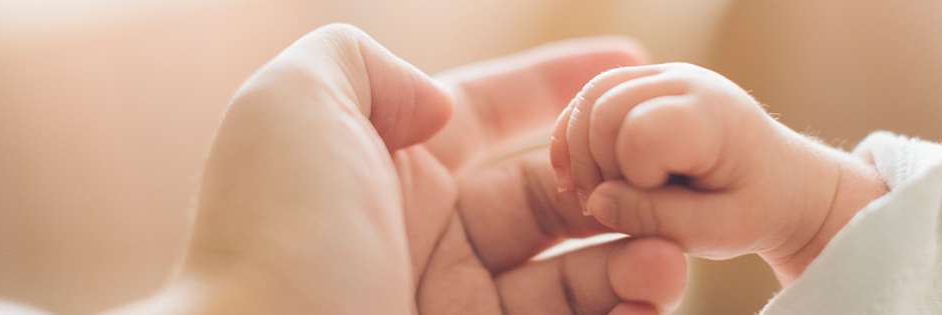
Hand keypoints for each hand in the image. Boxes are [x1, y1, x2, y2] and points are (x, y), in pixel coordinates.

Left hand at [172, 24, 686, 314]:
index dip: (555, 84)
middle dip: (612, 187)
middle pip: (547, 200)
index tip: (630, 62)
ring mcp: (452, 309)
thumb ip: (362, 62)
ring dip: (632, 260)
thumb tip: (435, 102)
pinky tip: (648, 300)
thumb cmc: (275, 232)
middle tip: (661, 188)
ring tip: (666, 262)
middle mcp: (424, 238)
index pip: (489, 113)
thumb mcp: (294, 102)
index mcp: (388, 168)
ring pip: (570, 278)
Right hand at [549, 63, 887, 284]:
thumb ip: (657, 221)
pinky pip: (588, 98)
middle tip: (613, 210)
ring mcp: (661, 75)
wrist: (779, 180)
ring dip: (581, 153)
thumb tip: (596, 202)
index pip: (638, 133)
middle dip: (595, 167)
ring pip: (589, 98)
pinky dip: (577, 138)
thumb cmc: (755, 209)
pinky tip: (585, 176)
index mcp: (711, 117)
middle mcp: (684, 81)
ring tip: (601, 194)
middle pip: (602, 109)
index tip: (655, 207)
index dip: (631, 179)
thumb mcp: (718, 233)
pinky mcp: (642, 83)